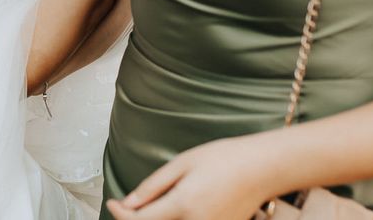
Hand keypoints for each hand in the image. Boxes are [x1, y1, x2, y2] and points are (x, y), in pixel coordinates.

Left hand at [106, 135, 275, 219]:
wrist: (260, 168)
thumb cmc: (222, 159)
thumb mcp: (182, 163)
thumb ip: (153, 187)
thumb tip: (129, 203)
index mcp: (184, 205)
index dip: (120, 215)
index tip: (112, 203)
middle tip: (130, 205)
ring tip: (151, 207)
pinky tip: (172, 210)